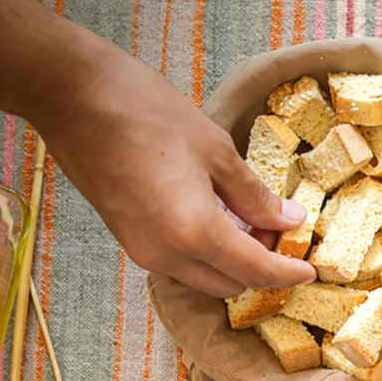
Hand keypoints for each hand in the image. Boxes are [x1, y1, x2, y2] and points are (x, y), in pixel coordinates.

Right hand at [28, 40, 317, 296]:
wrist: (72, 97)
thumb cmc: (144, 112)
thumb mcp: (215, 149)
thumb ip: (254, 194)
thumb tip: (288, 219)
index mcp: (193, 233)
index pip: (255, 271)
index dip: (287, 272)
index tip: (310, 267)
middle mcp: (165, 255)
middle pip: (229, 284)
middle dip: (260, 266)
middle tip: (279, 228)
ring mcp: (141, 250)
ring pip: (202, 276)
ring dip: (231, 260)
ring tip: (248, 217)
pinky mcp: (126, 238)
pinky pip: (177, 261)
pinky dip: (204, 250)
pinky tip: (216, 213)